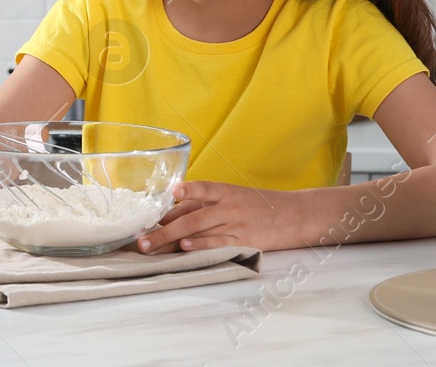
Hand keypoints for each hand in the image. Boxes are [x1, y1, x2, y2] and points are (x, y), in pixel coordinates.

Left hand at [136, 181, 304, 254]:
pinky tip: (185, 248)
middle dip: (162, 230)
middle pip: (191, 218)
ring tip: (152, 248)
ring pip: (200, 232)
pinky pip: (218, 244)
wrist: (294, 215)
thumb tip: (170, 211)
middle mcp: (227, 206)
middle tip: (141, 240)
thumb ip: (202, 202)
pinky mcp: (243, 242)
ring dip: (172, 241)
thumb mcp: (231, 196)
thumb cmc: (257, 205)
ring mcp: (235, 225)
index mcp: (224, 191)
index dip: (187, 190)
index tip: (170, 192)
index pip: (202, 188)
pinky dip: (201, 246)